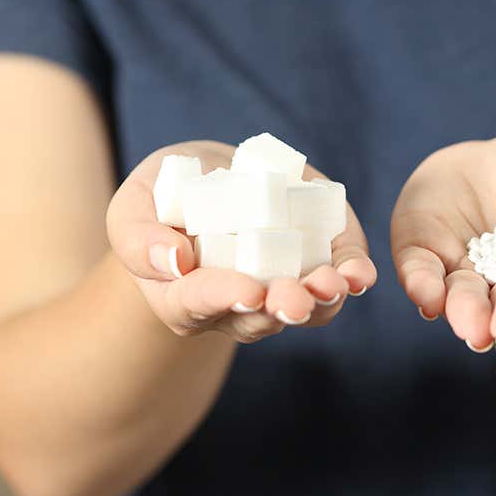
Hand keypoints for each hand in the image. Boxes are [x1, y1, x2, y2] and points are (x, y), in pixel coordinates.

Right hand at [108, 141, 376, 341]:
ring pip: (306, 311)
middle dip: (280, 307)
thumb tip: (172, 261)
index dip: (222, 297)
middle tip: (294, 299)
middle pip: (258, 318)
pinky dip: (352, 278)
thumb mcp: (136, 202)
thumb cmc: (165, 195)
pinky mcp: (317, 265)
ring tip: (333, 283)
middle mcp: (236, 306)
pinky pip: (338, 283)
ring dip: (322, 299)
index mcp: (183, 297)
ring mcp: (281, 289)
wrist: (212, 176)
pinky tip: (359, 273)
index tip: (247, 290)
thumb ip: (138, 236)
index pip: (198, 304)